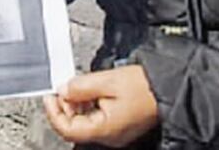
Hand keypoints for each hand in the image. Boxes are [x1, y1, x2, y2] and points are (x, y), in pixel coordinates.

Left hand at [43, 65, 159, 147]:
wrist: (169, 89)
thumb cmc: (145, 87)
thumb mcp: (108, 81)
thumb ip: (81, 86)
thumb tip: (63, 90)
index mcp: (104, 130)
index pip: (67, 129)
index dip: (53, 112)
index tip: (49, 96)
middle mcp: (108, 137)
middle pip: (75, 128)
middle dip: (65, 107)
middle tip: (64, 89)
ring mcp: (114, 133)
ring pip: (85, 124)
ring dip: (77, 106)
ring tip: (79, 88)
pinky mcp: (120, 126)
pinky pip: (97, 120)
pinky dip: (89, 107)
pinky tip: (91, 93)